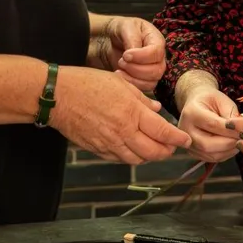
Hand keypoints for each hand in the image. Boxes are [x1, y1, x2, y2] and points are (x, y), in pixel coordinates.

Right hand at [49, 65, 189, 165]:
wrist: (57, 96)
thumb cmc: (86, 83)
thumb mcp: (119, 84)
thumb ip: (141, 99)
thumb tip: (156, 108)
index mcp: (131, 112)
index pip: (163, 132)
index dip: (177, 138)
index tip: (185, 139)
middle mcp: (122, 131)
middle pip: (153, 152)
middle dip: (167, 151)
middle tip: (172, 146)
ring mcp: (109, 143)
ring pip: (137, 159)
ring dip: (149, 156)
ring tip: (154, 148)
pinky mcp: (97, 149)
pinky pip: (120, 158)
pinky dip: (131, 156)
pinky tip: (133, 148)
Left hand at [92, 17, 166, 91]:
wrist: (113, 40)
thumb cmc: (122, 30)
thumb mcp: (125, 27)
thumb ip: (131, 38)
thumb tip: (134, 51)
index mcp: (157, 40)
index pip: (156, 52)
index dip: (142, 56)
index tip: (125, 55)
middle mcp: (159, 57)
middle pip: (157, 70)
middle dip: (136, 69)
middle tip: (121, 61)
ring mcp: (154, 70)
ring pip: (151, 82)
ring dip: (132, 78)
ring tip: (119, 68)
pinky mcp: (146, 80)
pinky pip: (144, 88)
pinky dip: (131, 84)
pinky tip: (120, 75)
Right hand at [176, 84, 241, 163]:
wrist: (196, 104)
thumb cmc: (211, 100)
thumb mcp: (222, 100)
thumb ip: (231, 115)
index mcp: (191, 113)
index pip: (213, 124)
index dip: (232, 130)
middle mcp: (185, 130)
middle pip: (208, 144)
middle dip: (230, 143)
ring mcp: (188, 143)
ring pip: (211, 154)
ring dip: (229, 150)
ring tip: (240, 141)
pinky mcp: (193, 152)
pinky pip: (211, 158)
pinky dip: (225, 154)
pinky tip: (232, 145)